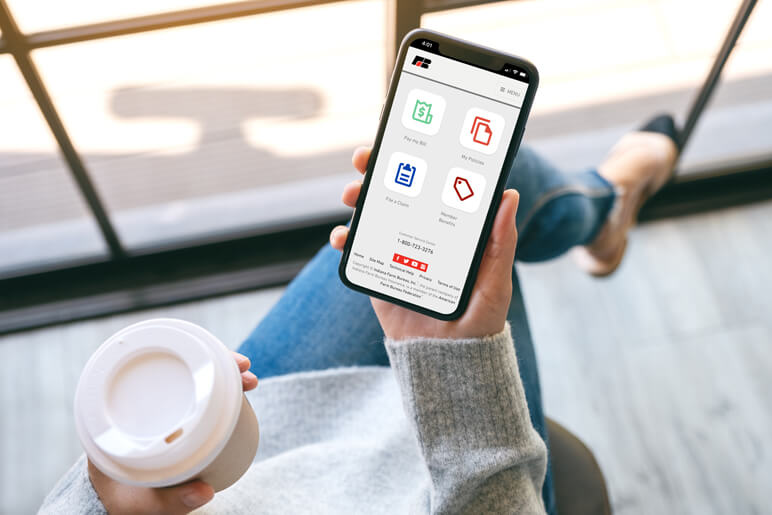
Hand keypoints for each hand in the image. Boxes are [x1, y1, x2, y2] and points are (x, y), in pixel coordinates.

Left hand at [88, 353, 257, 513]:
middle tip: (245, 371)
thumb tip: (206, 491)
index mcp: (115, 413)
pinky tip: (239, 393)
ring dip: (224, 375)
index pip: (150, 369)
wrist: (114, 505)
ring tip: (249, 381)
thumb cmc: (120, 501)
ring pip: (191, 380)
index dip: (189, 359)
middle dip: (218, 363)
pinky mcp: (172, 418)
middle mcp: (135, 403)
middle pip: (178, 369)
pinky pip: (196, 396)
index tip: (220, 361)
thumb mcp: (139, 504)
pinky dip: (220, 391)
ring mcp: (155, 409)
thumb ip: (169, 500)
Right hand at [330, 147, 518, 339]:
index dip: (417, 159)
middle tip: (364, 159)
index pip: (433, 184)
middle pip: (396, 191)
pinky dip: (344, 238)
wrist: (447, 360)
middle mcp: (422, 232)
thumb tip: (509, 196)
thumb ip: (501, 242)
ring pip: (373, 213)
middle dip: (376, 170)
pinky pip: (357, 248)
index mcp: (451, 228)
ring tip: (352, 194)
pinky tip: (342, 237)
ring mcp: (397, 249)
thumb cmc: (479, 319)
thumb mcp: (495, 281)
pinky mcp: (378, 270)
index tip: (403, 138)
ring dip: (357, 197)